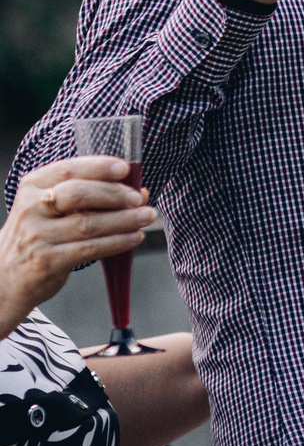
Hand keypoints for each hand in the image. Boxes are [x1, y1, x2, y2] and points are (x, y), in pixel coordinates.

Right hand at [0, 157, 157, 332]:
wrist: (4, 278)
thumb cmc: (37, 236)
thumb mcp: (50, 210)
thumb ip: (88, 196)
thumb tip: (138, 190)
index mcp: (32, 188)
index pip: (68, 170)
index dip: (99, 167)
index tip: (124, 168)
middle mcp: (31, 209)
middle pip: (78, 194)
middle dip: (114, 194)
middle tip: (139, 198)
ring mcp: (36, 236)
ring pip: (88, 224)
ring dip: (124, 219)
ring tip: (147, 216)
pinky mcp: (47, 261)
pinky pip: (89, 248)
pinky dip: (117, 242)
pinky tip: (134, 237)